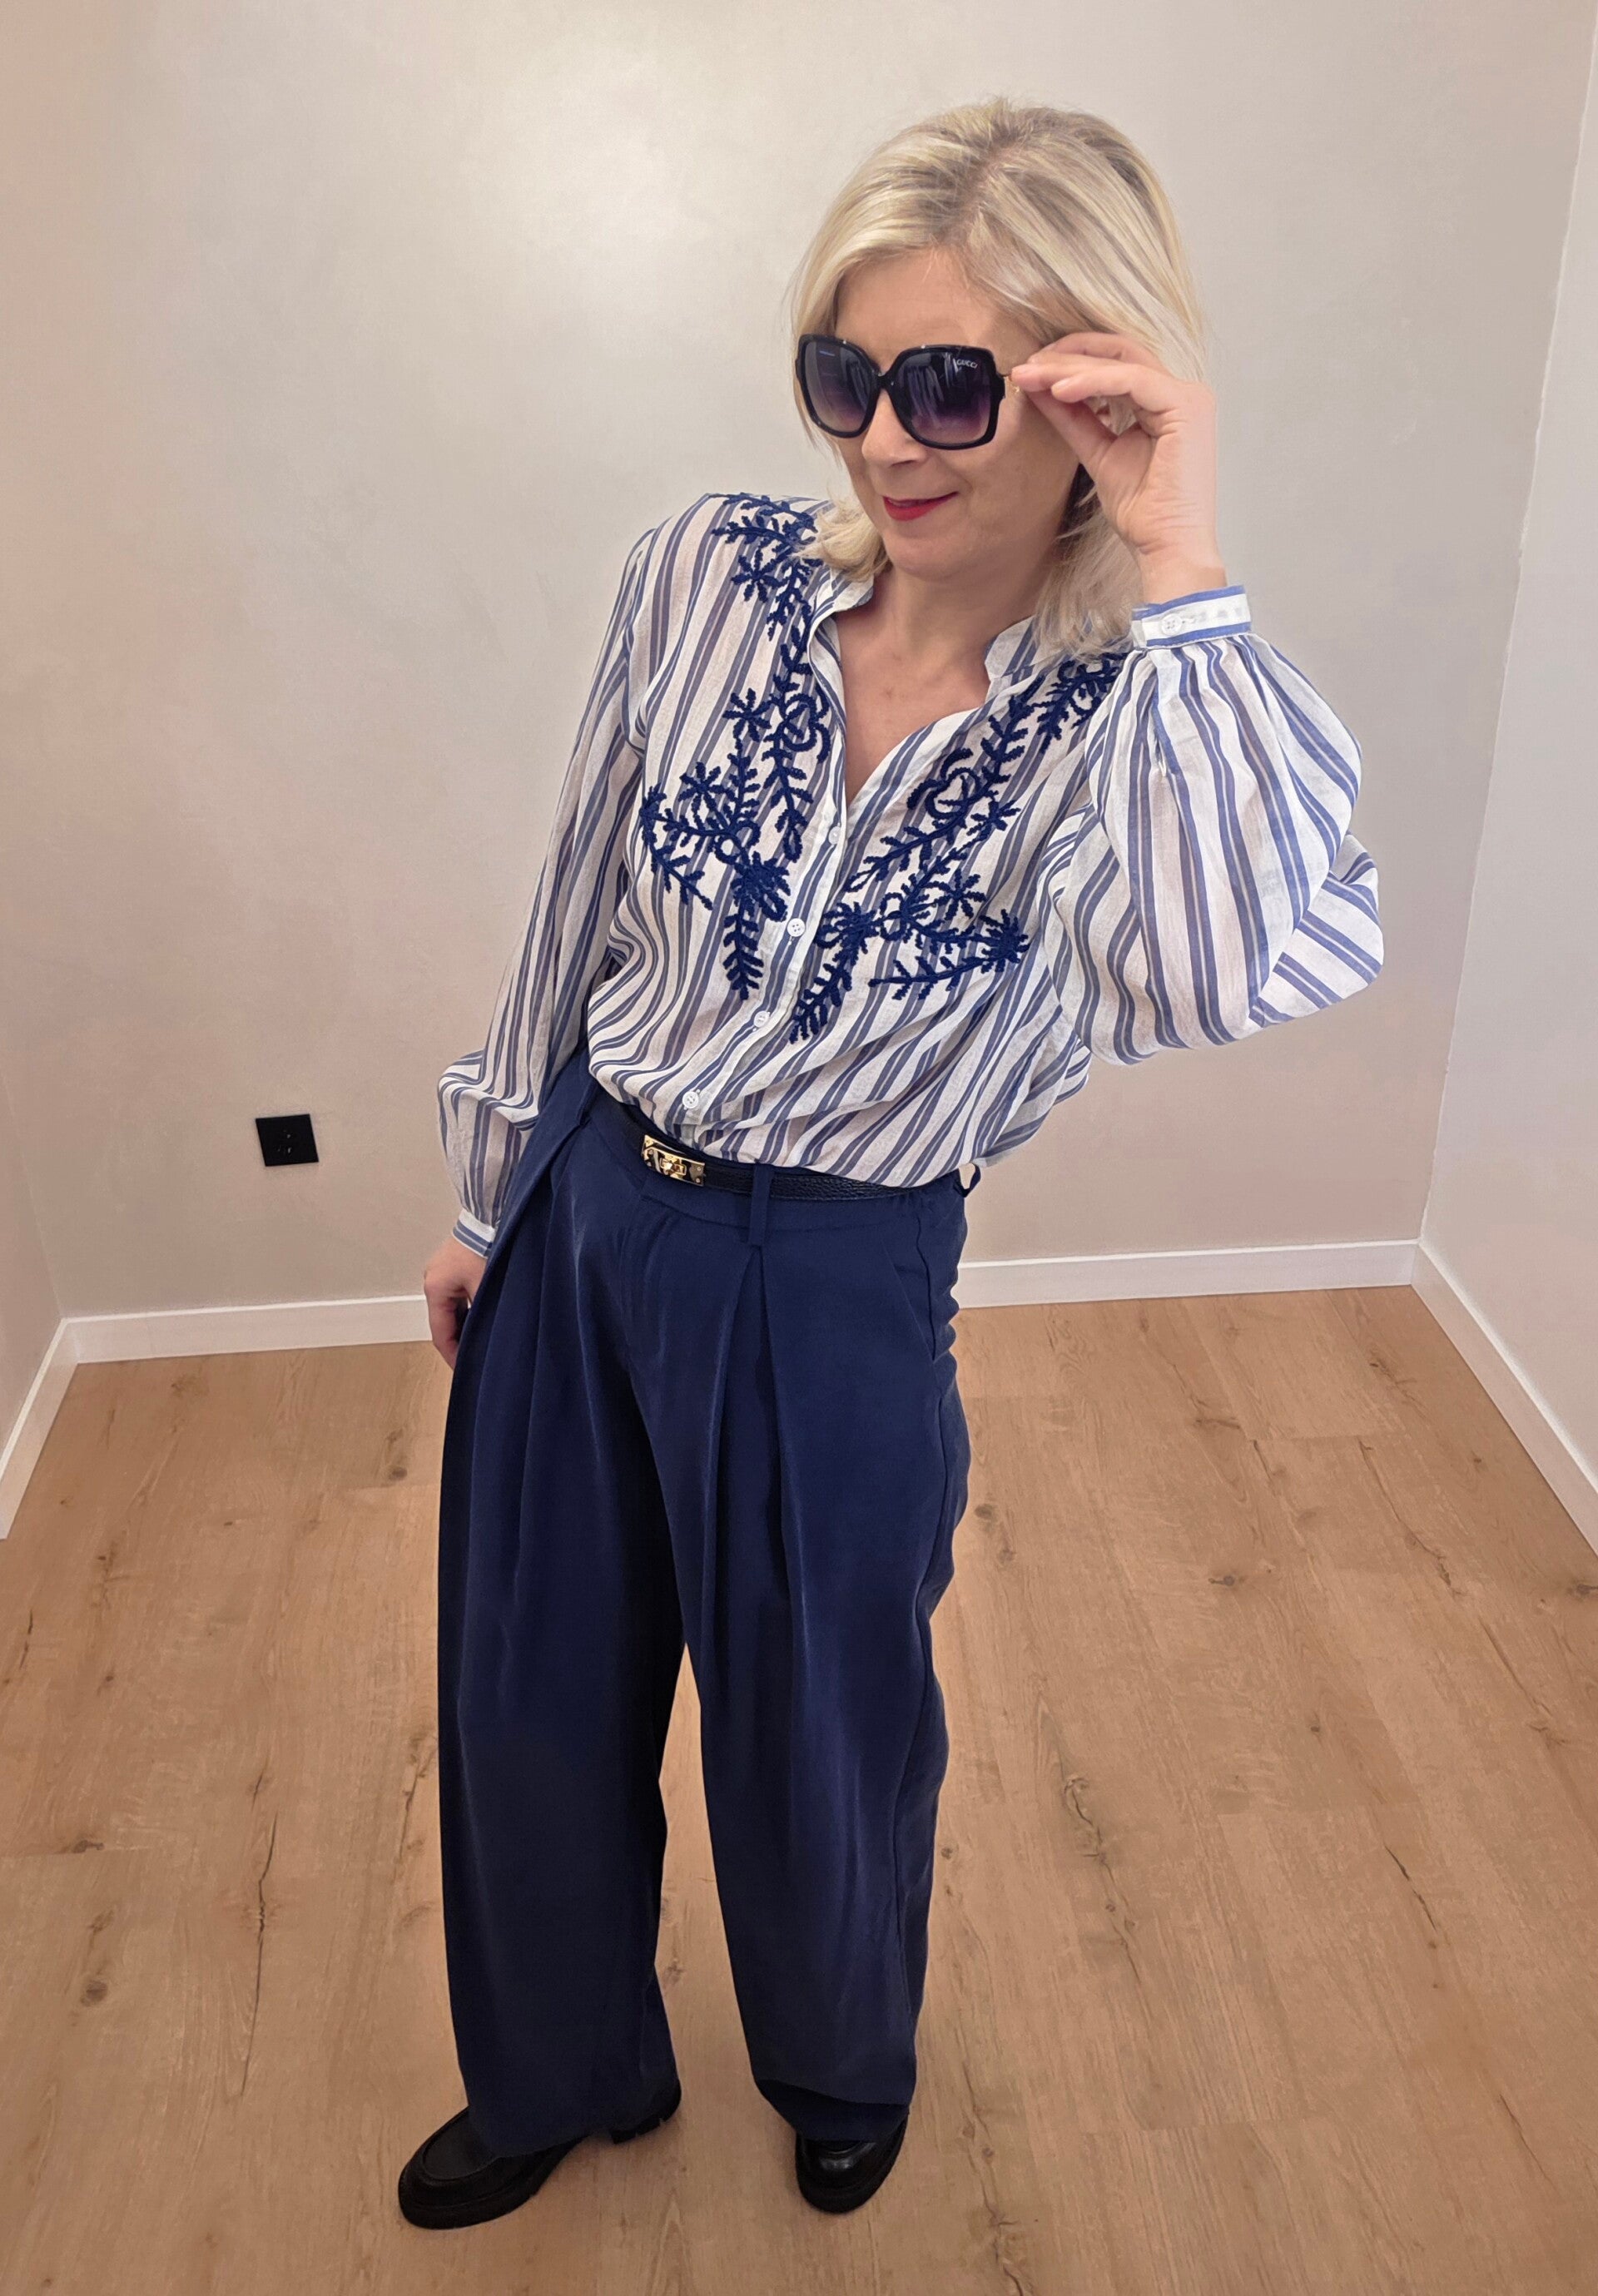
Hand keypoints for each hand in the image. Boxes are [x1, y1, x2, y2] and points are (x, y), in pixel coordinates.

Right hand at [424, 1233, 488, 1369]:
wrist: (494, 1213)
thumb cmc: (489, 1243)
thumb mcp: (487, 1286)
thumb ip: (485, 1316)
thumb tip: (489, 1341)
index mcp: (435, 1288)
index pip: (441, 1334)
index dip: (454, 1356)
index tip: (465, 1370)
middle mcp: (433, 1280)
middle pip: (445, 1322)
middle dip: (461, 1341)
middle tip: (477, 1358)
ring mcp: (442, 1272)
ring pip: (453, 1310)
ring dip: (467, 1324)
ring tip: (483, 1339)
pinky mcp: (454, 1265)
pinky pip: (459, 1295)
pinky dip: (470, 1308)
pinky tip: (485, 1316)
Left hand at [1008, 332, 1226, 598]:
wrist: (1166, 548)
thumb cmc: (1143, 513)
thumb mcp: (1097, 453)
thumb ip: (1073, 418)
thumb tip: (1040, 388)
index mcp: (1163, 403)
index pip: (1115, 364)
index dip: (1072, 361)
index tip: (1032, 370)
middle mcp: (1180, 393)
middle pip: (1118, 354)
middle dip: (1068, 356)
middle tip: (1027, 365)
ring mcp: (1187, 397)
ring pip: (1122, 363)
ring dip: (1072, 368)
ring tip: (1034, 375)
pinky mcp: (1186, 406)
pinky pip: (1132, 380)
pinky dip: (1093, 382)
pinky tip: (1060, 390)